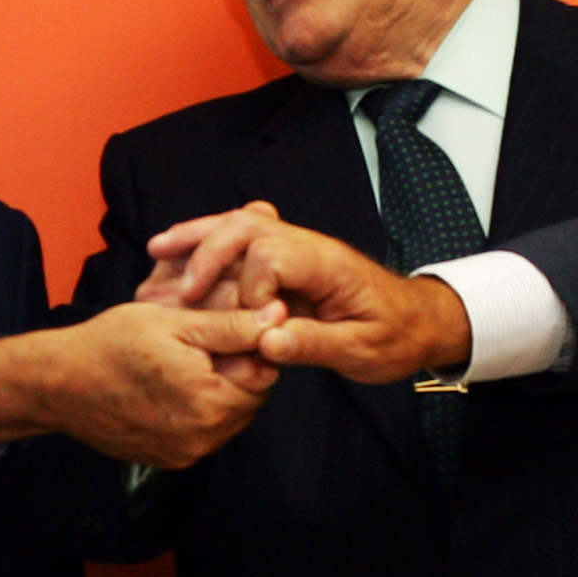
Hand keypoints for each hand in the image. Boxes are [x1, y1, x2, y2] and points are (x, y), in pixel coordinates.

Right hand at [0, 300, 282, 466]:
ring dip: (221, 388)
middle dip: (237, 366)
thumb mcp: (175, 322)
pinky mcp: (174, 460)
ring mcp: (189, 452)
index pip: (265, 371)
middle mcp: (204, 436)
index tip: (228, 326)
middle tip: (203, 342)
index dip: (252, 343)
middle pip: (250, 396)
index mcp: (210, 401)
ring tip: (186, 362)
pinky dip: (201, 408)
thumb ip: (231, 324)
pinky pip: (207, 430)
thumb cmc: (113, 344)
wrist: (60, 384)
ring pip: (231, 414)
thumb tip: (278, 315)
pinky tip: (173, 385)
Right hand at [147, 205, 472, 383]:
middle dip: (209, 249)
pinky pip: (242, 244)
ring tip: (159, 253)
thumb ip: (314, 344)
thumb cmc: (395, 335)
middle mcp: (309, 247)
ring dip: (199, 238)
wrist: (418, 321)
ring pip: (240, 225)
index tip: (248, 324)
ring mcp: (296, 249)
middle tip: (181, 286)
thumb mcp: (362, 350)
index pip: (273, 255)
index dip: (251, 288)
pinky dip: (209, 247)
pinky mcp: (287, 261)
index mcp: (328, 265)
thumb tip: (266, 340)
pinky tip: (179, 257)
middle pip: (249, 225)